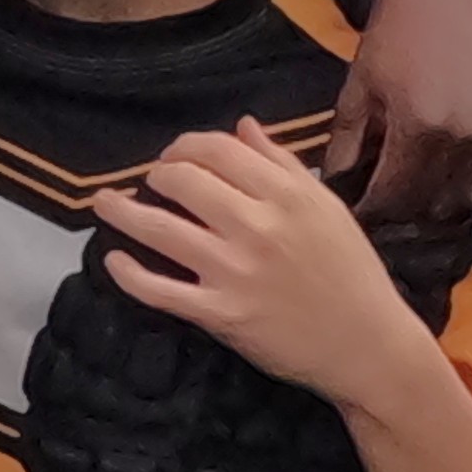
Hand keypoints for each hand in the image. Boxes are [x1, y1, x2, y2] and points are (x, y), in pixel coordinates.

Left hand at [89, 122, 443, 407]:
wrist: (366, 344)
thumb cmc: (351, 273)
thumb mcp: (326, 207)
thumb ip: (283, 164)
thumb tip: (243, 126)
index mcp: (286, 194)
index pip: (217, 149)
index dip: (185, 146)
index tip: (176, 156)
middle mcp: (258, 226)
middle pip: (182, 180)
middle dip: (156, 174)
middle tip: (149, 182)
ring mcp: (235, 271)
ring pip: (160, 229)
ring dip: (122, 212)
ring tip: (105, 205)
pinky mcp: (222, 314)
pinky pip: (160, 290)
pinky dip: (129, 273)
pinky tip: (115, 260)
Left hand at [328, 0, 471, 231]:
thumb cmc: (391, 41)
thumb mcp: (356, 91)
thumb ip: (344, 146)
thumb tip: (331, 188)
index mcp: (419, 127)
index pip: (393, 197)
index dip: (371, 211)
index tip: (357, 213)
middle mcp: (459, 137)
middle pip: (426, 205)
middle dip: (399, 213)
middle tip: (379, 206)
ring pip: (458, 201)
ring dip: (431, 206)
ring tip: (407, 197)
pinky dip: (461, 190)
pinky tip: (438, 182)